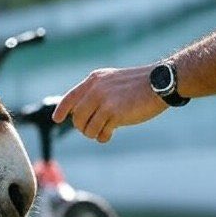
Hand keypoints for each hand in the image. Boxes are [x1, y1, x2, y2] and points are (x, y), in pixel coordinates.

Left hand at [52, 65, 167, 142]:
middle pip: (77, 117)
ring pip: (87, 128)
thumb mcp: (113, 82)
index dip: (62, 109)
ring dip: (94, 134)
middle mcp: (96, 89)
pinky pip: (100, 132)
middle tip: (96, 129)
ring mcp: (104, 100)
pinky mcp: (114, 113)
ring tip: (105, 130)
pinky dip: (104, 136)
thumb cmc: (139, 85)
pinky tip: (110, 133)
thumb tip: (82, 113)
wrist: (159, 83)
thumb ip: (97, 93)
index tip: (56, 120)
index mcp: (94, 80)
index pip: (71, 97)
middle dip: (84, 127)